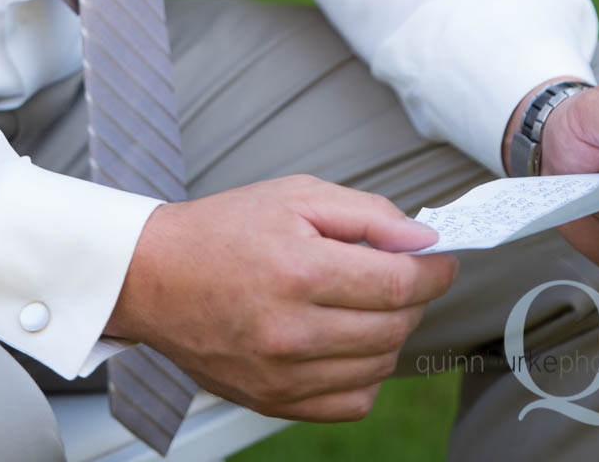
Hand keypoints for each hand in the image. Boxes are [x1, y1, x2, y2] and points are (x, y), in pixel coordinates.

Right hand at [104, 174, 457, 421]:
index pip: (398, 284)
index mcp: (299, 270)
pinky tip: (347, 341)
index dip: (434, 272)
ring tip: (367, 302)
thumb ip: (366, 214)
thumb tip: (423, 238)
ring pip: (378, 366)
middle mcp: (292, 330)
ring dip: (390, 333)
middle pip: (394, 327)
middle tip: (403, 274)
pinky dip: (365, 375)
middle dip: (414, 298)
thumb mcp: (294, 195)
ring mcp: (282, 374)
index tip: (443, 261)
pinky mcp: (273, 401)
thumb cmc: (223, 229)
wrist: (155, 277)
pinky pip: (351, 403)